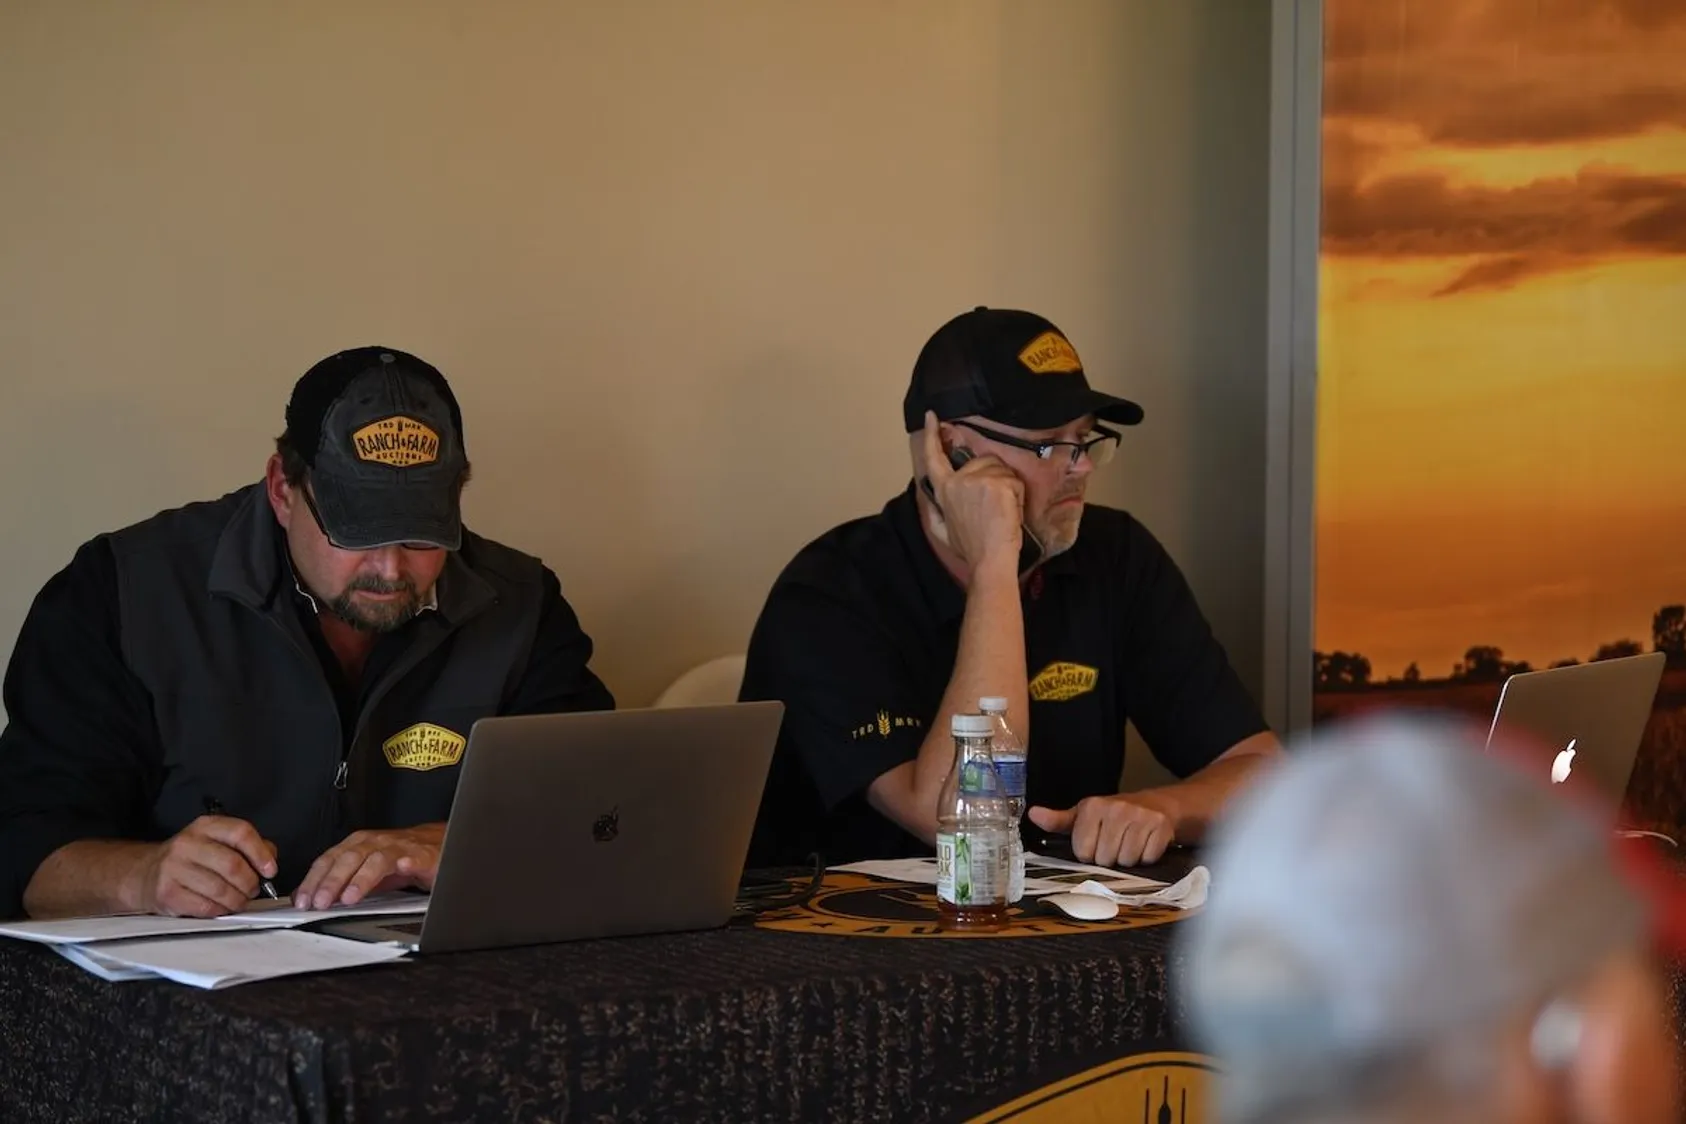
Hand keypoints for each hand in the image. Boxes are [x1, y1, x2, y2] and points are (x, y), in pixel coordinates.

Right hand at [126, 815, 278, 916]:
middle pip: (232, 864)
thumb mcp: (216, 842)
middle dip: (250, 883)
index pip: (240, 832)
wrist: (145, 873)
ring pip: (220, 889)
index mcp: (205, 826)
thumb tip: (270, 860)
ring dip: (237, 900)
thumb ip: (246, 847)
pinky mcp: (167, 893)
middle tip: (253, 890)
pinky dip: (221, 911)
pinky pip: (205, 907)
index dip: (260, 853)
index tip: (270, 870)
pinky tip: (222, 908)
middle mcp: (187, 843)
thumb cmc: (190, 859)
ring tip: (239, 901)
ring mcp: (174, 868)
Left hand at [294, 823, 444, 909]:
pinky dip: (407, 862)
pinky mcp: (423, 856)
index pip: (329, 860)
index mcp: (358, 846)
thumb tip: (309, 898)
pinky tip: (403, 869)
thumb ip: (339, 883)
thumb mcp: (364, 872)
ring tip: (350, 897)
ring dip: (361, 878)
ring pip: (377, 859)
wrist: (435, 845)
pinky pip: (414, 858)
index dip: (314, 880)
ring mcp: (399, 848)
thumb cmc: (398, 859)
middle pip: (349, 858)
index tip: (302, 901)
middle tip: (320, 903)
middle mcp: (375, 843)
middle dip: (332, 882)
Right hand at [921, 410, 1023, 573]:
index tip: (932, 417)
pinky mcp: (996, 483)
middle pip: (984, 462)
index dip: (931, 437)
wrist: (989, 560)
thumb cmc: (971, 550)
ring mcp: (977, 480)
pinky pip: (1014, 480)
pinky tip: (1010, 512)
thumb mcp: (943, 532)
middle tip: (996, 507)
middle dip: (996, 478)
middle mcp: (957, 481)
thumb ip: (935, 513)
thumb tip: (929, 500)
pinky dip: (1018, 496)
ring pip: (1002, 470)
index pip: (934, 458)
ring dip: (1008, 488)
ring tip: (1003, 512)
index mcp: (943, 491)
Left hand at [1028, 792, 1179, 867]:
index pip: (1083, 852)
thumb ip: (1058, 820)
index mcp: (1092, 807)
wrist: (1157, 805)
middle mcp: (1116, 809)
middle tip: (1115, 844)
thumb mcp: (1084, 816)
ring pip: (1127, 861)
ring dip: (1128, 860)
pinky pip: (1148, 858)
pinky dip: (1148, 857)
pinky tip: (1145, 844)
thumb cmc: (1113, 815)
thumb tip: (1032, 814)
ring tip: (1130, 844)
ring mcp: (1140, 817)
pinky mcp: (1161, 827)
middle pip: (1105, 859)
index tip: (1096, 843)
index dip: (1089, 854)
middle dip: (1109, 858)